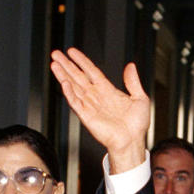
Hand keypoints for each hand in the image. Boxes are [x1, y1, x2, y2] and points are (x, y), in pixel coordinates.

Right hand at [50, 48, 149, 172]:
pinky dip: (69, 93)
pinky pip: (76, 103)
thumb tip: (131, 66)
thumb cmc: (136, 125)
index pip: (91, 72)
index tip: (72, 52)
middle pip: (78, 77)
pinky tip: (64, 83)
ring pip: (73, 87)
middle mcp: (96, 97)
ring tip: (54, 64)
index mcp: (107, 91)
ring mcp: (90, 106)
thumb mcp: (140, 98)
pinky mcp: (87, 117)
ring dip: (63, 75)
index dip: (81, 61)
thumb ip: (133, 81)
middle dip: (66, 65)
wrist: (132, 141)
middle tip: (56, 54)